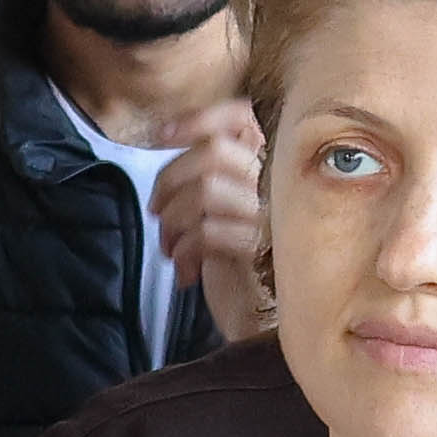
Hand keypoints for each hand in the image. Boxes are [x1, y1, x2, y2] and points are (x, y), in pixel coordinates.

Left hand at [158, 102, 273, 337]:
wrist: (263, 318)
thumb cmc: (240, 261)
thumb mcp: (227, 206)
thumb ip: (212, 171)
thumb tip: (166, 138)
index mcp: (273, 164)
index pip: (243, 117)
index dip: (199, 119)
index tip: (162, 136)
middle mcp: (279, 183)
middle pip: (212, 154)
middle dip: (169, 180)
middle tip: (157, 211)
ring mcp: (273, 215)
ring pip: (205, 191)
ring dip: (173, 221)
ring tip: (171, 247)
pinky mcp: (260, 249)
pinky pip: (207, 233)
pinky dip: (184, 251)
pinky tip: (185, 271)